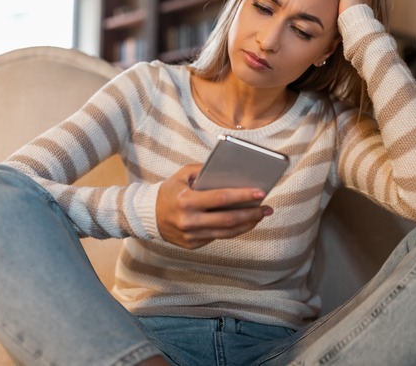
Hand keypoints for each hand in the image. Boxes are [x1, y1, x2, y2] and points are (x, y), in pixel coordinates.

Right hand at [155, 164, 272, 248]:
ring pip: (227, 233)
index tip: (261, 192)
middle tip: (268, 208)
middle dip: (252, 213)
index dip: (243, 196)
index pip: (221, 198)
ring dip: (247, 224)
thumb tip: (231, 172)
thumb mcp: (182, 175)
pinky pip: (219, 237)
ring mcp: (191, 236)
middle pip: (228, 219)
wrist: (148, 216)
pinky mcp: (193, 245)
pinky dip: (234, 230)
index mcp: (186, 201)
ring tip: (261, 215)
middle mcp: (189, 220)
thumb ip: (204, 170)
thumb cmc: (169, 191)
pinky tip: (245, 222)